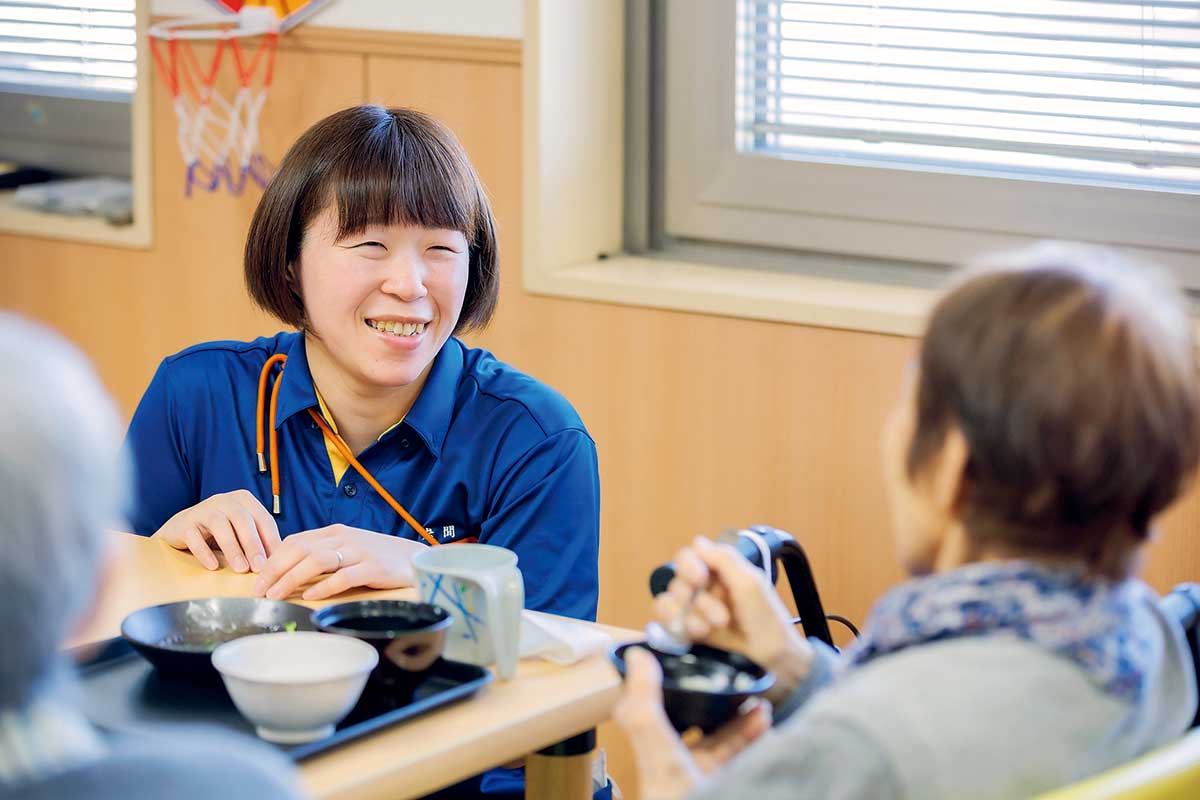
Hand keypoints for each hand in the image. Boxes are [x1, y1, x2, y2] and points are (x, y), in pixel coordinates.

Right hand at [152, 489, 280, 572]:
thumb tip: (279, 563)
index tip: (278, 562)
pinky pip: (195, 536)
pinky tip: (213, 566)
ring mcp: (203, 509)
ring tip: (241, 569)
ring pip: (220, 525)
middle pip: (243, 520)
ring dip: (233, 548)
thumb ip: (259, 542)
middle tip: (260, 568)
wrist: (181, 529)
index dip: (272, 541)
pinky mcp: (185, 523)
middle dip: (254, 545)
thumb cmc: (219, 533)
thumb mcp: (241, 533)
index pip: (264, 519)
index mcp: (245, 501)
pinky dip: (204, 552)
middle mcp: (225, 500)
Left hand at [252, 524, 429, 600]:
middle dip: (275, 570)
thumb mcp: (348, 549)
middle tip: (259, 590)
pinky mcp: (374, 568)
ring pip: (317, 561)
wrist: (415, 557)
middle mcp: (344, 538)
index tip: (257, 579)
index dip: (272, 559)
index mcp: (334, 532)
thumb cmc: (379, 557)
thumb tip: (289, 571)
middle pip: (300, 549)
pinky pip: (344, 576)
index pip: (294, 541)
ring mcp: (359, 551)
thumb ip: (323, 554)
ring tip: (277, 595)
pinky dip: (324, 587)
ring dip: (292, 578)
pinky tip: (310, 597)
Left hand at [613, 647, 770, 799]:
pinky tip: (765, 726)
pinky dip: (753, 741)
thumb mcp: (658, 749)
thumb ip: (644, 706)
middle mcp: (677, 768)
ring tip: (760, 705)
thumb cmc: (676, 797)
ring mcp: (703, 780)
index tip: (692, 664)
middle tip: (736, 684)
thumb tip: (637, 658)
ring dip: (742, 722)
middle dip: (719, 704)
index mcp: (655, 755)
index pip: (658, 712)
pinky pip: (741, 760)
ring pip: (723, 744)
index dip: (673, 686)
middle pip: (697, 726)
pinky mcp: (727, 785)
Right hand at [658, 537, 813, 699]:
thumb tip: (697, 541)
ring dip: (689, 616)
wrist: (772, 660)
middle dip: (698, 600)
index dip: (689, 565)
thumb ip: (724, 559)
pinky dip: (675, 626)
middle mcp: (704, 588)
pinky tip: (693, 634)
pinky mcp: (688, 631)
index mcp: (720, 571)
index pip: (689, 557)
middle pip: (678, 581)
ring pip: (670, 603)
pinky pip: (666, 622)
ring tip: (707, 630)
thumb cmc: (767, 620)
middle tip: (721, 617)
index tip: (700, 578)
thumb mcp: (750, 584)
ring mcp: (695, 610)